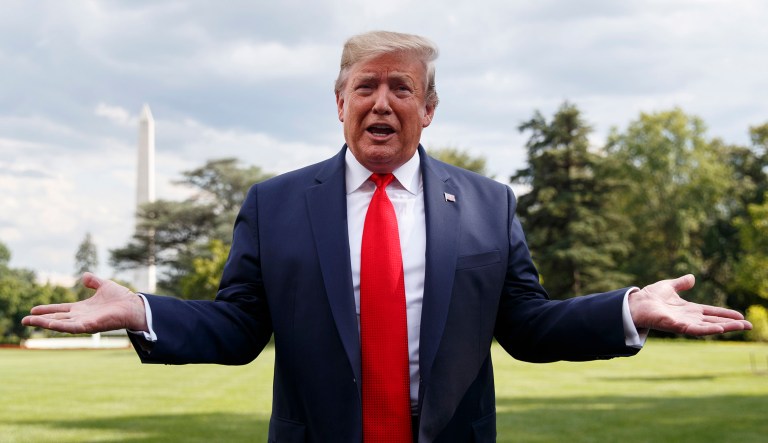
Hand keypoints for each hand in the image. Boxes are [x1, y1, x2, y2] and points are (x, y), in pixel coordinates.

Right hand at [22, 272, 148, 333]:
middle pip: (57, 319)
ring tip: (29, 321)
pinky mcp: (90, 326)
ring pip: (60, 324)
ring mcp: (85, 322)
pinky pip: (72, 327)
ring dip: (45, 323)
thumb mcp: (104, 285)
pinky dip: (60, 326)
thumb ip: (93, 281)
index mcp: (82, 309)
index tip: (32, 310)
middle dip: (41, 319)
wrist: (134, 306)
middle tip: (24, 320)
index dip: (47, 310)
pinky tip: (49, 324)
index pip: (61, 310)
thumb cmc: (121, 298)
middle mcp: (81, 317)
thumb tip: (84, 276)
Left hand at [628, 274, 751, 335]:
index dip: (725, 314)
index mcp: (688, 309)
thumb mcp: (669, 286)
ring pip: (709, 327)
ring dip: (725, 328)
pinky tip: (720, 329)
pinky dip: (708, 330)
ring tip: (741, 327)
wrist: (635, 303)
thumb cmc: (649, 297)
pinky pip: (696, 330)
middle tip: (749, 325)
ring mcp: (684, 323)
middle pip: (714, 322)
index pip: (711, 312)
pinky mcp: (677, 327)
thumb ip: (681, 283)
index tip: (741, 316)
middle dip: (731, 324)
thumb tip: (692, 277)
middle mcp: (689, 318)